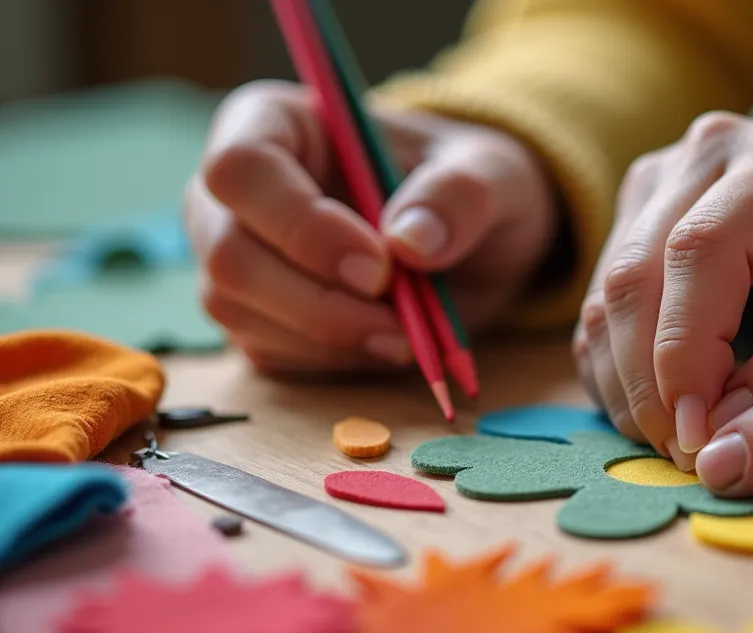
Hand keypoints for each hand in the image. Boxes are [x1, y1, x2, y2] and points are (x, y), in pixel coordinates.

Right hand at [184, 81, 556, 373]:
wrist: (475, 243)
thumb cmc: (470, 187)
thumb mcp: (493, 175)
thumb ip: (461, 195)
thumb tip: (411, 242)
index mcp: (276, 123)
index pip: (241, 169)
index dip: (301, 225)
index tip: (379, 266)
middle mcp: (235, 191)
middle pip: (229, 252)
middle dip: (317, 300)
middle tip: (399, 321)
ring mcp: (235, 256)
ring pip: (237, 310)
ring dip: (326, 336)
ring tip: (404, 334)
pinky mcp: (255, 317)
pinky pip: (266, 351)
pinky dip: (330, 360)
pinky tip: (384, 343)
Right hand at [574, 111, 752, 468]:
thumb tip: (750, 437)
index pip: (704, 248)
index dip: (688, 350)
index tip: (702, 434)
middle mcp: (716, 149)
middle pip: (639, 273)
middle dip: (650, 382)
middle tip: (686, 456)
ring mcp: (665, 175)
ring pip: (607, 291)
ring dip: (627, 385)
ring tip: (675, 446)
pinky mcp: (633, 210)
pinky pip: (597, 304)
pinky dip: (615, 373)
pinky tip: (657, 418)